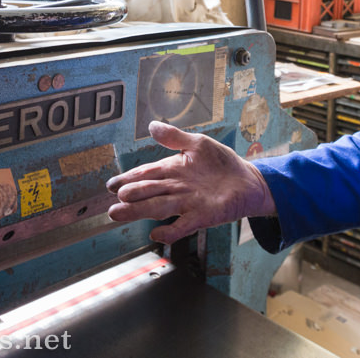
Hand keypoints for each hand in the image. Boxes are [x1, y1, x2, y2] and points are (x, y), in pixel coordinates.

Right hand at [106, 121, 276, 243]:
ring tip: (118, 213)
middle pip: (148, 191)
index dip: (128, 178)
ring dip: (139, 212)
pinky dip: (169, 232)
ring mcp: (187, 203)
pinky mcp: (202, 216)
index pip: (146, 173)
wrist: (248, 181)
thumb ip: (175, 137)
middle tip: (114, 200)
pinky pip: (182, 226)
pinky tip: (156, 234)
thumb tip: (151, 126)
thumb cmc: (222, 163)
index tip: (111, 185)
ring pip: (159, 207)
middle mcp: (176, 188)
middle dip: (130, 196)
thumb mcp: (199, 144)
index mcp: (172, 169)